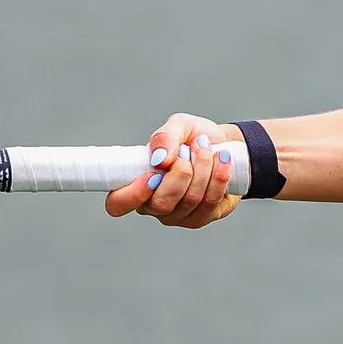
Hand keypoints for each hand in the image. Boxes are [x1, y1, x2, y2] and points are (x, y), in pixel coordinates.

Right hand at [104, 113, 240, 227]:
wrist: (225, 145)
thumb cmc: (193, 138)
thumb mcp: (178, 126)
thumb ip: (164, 137)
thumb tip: (160, 160)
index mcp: (135, 183)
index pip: (118, 204)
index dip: (133, 194)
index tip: (153, 174)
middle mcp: (152, 205)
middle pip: (161, 203)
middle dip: (182, 172)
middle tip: (189, 150)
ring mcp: (177, 215)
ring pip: (189, 201)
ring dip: (203, 168)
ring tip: (206, 148)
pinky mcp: (201, 217)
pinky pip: (209, 203)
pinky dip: (219, 177)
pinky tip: (222, 160)